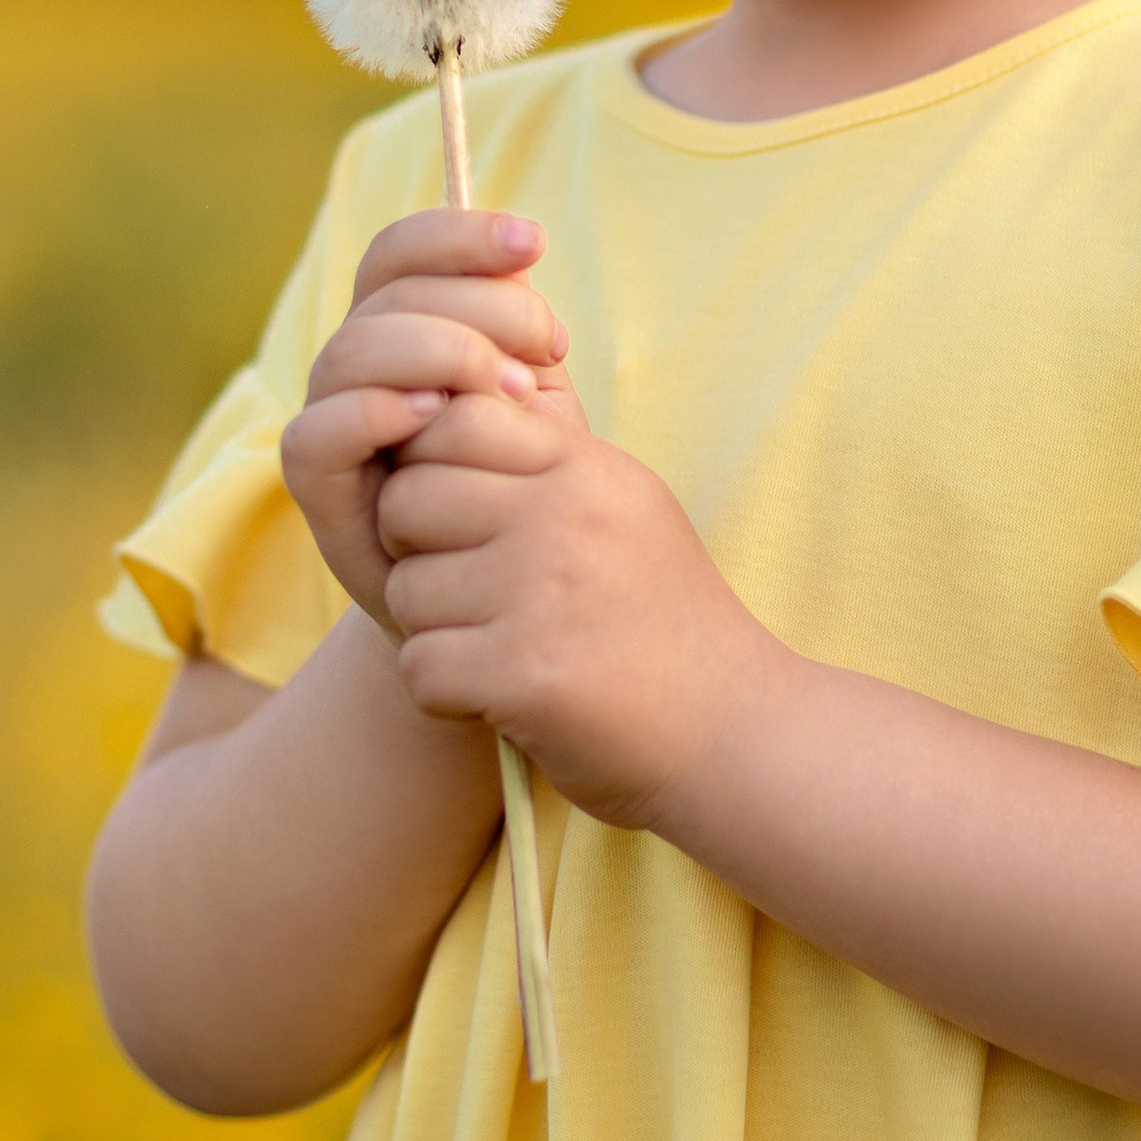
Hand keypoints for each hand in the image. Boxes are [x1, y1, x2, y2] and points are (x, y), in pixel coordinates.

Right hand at [281, 208, 572, 631]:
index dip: (460, 232)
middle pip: (389, 293)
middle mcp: (356, 364)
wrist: (499, 596)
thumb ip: (520, 334)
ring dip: (440, 353)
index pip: (402, 250)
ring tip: (514, 393)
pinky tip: (433, 416)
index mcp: (402, 326)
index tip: (536, 242)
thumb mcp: (536, 401)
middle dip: (478, 306)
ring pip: (352, 350)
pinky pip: (318, 434)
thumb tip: (521, 252)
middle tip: (548, 352)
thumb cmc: (519, 485)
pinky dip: (372, 412)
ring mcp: (331, 421)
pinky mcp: (318, 490)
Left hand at [375, 391, 781, 826]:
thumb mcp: (624, 510)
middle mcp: (567, 516)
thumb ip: (545, 461)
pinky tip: (499, 698)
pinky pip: (418, 667)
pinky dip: (444, 695)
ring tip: (499, 651)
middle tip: (469, 598)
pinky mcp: (526, 674)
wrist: (736, 731)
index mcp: (588, 469)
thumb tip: (444, 409)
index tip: (463, 524)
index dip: (432, 471)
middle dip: (415, 553)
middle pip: (408, 499)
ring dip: (434, 631)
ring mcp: (545, 593)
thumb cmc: (661, 622)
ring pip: (404, 589)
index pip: (455, 418)